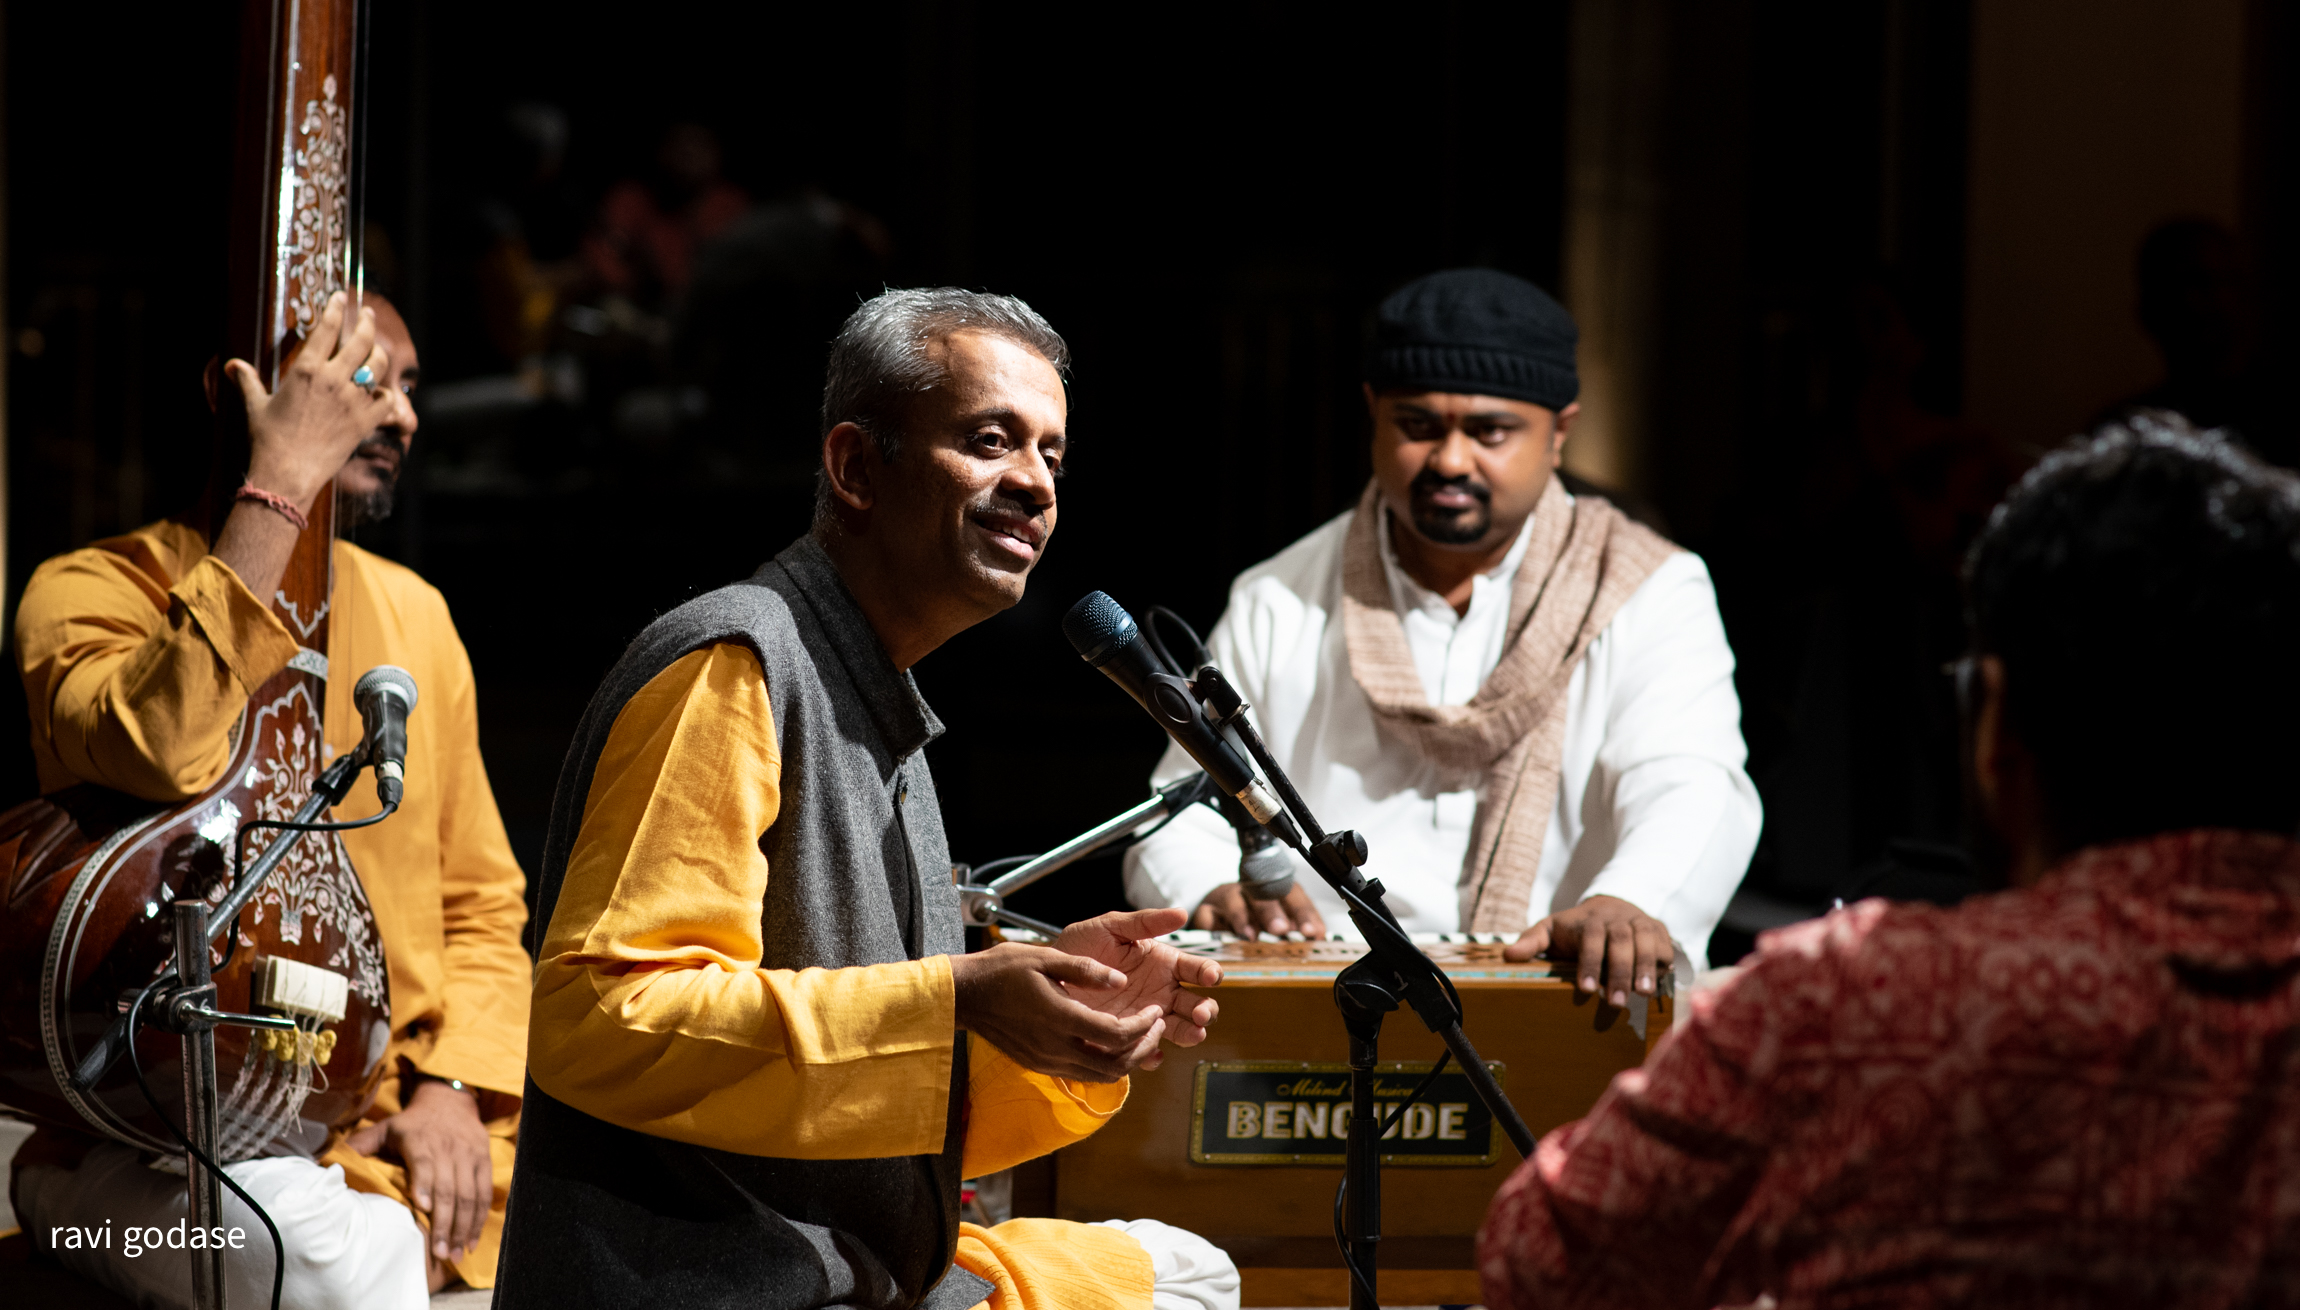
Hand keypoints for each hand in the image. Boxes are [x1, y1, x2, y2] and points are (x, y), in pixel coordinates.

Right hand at [228, 290, 397, 512]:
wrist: (287, 473)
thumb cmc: (269, 439)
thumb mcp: (255, 405)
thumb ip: (247, 381)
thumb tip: (232, 365)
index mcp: (306, 370)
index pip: (327, 328)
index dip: (336, 308)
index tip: (342, 296)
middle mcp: (334, 380)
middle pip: (361, 341)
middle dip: (367, 323)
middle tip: (369, 314)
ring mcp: (353, 401)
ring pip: (377, 366)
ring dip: (379, 354)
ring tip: (377, 348)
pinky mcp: (365, 422)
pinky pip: (385, 400)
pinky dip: (385, 394)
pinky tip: (380, 392)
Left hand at [342, 1076, 491, 1264]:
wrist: (449, 1100)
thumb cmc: (410, 1123)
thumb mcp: (383, 1128)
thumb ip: (360, 1146)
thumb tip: (323, 1165)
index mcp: (419, 1139)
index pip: (425, 1162)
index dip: (424, 1183)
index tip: (421, 1207)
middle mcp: (447, 1146)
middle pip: (449, 1187)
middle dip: (446, 1222)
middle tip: (440, 1252)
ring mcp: (468, 1154)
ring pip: (470, 1193)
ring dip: (464, 1226)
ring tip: (456, 1254)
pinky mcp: (484, 1159)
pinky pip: (485, 1191)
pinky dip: (480, 1217)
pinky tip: (472, 1239)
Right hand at [950, 943, 1165, 1082]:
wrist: (966, 995)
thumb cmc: (1003, 970)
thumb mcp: (1046, 957)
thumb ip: (1086, 970)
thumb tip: (1120, 980)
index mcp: (1060, 1018)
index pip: (1116, 1035)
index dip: (1143, 1026)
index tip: (1155, 1011)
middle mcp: (1055, 1048)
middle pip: (1115, 1065)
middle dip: (1142, 1048)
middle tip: (1156, 1026)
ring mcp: (1046, 1061)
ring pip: (1100, 1075)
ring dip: (1126, 1060)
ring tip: (1139, 1036)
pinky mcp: (1039, 1065)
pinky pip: (1082, 1073)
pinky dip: (1104, 1063)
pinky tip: (1110, 1042)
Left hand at [1051, 908, 1221, 1067]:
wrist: (1047, 976)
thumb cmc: (1080, 947)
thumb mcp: (1109, 927)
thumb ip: (1144, 922)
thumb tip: (1182, 913)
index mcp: (1162, 963)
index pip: (1196, 969)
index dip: (1209, 972)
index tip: (1211, 977)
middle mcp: (1160, 992)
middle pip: (1196, 1004)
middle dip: (1204, 1010)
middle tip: (1199, 1013)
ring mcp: (1145, 1017)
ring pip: (1179, 1029)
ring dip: (1190, 1033)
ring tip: (1191, 1033)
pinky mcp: (1126, 1037)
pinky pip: (1144, 1051)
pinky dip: (1151, 1054)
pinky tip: (1151, 1052)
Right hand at [1190, 882, 1327, 939]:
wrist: (1216, 913)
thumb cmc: (1252, 917)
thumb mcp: (1278, 922)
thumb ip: (1297, 928)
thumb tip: (1318, 938)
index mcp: (1276, 889)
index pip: (1293, 896)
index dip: (1304, 913)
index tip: (1313, 932)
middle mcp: (1252, 888)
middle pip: (1264, 892)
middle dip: (1274, 911)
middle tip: (1281, 929)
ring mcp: (1228, 896)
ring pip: (1237, 898)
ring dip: (1245, 916)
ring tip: (1253, 935)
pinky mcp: (1206, 909)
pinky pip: (1210, 914)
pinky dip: (1219, 925)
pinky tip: (1229, 935)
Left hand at [1504, 894, 1673, 1005]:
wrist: (1612, 905)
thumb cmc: (1576, 928)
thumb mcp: (1550, 930)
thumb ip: (1531, 942)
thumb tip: (1508, 957)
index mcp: (1588, 921)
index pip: (1590, 938)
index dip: (1589, 962)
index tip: (1585, 989)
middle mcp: (1616, 920)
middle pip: (1620, 941)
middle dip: (1618, 972)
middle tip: (1615, 1003)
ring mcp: (1640, 923)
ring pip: (1645, 941)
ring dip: (1645, 967)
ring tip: (1643, 994)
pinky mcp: (1659, 931)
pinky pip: (1665, 944)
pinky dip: (1663, 962)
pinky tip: (1660, 983)